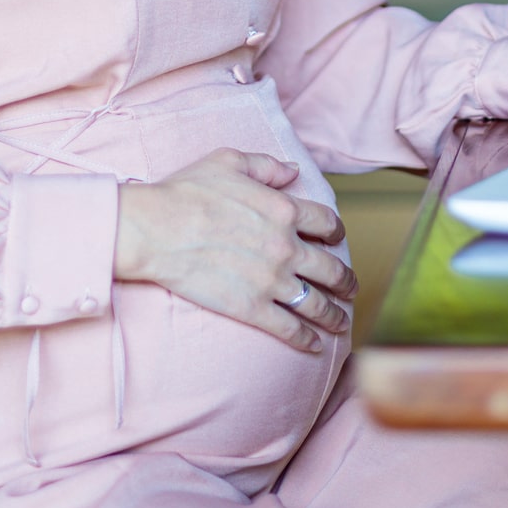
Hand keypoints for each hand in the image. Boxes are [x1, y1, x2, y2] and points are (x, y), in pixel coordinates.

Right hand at [113, 148, 357, 352]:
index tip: (337, 240)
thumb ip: (267, 165)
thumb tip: (293, 170)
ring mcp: (272, 281)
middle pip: (332, 268)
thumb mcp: (229, 161)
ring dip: (335, 315)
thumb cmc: (187, 191)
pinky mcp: (252, 308)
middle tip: (351, 289)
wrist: (157, 229)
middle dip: (346, 281)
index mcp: (284, 210)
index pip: (327, 223)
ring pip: (317, 303)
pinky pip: (289, 328)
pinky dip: (306, 339)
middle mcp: (286, 247)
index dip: (337, 233)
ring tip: (342, 322)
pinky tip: (314, 346)